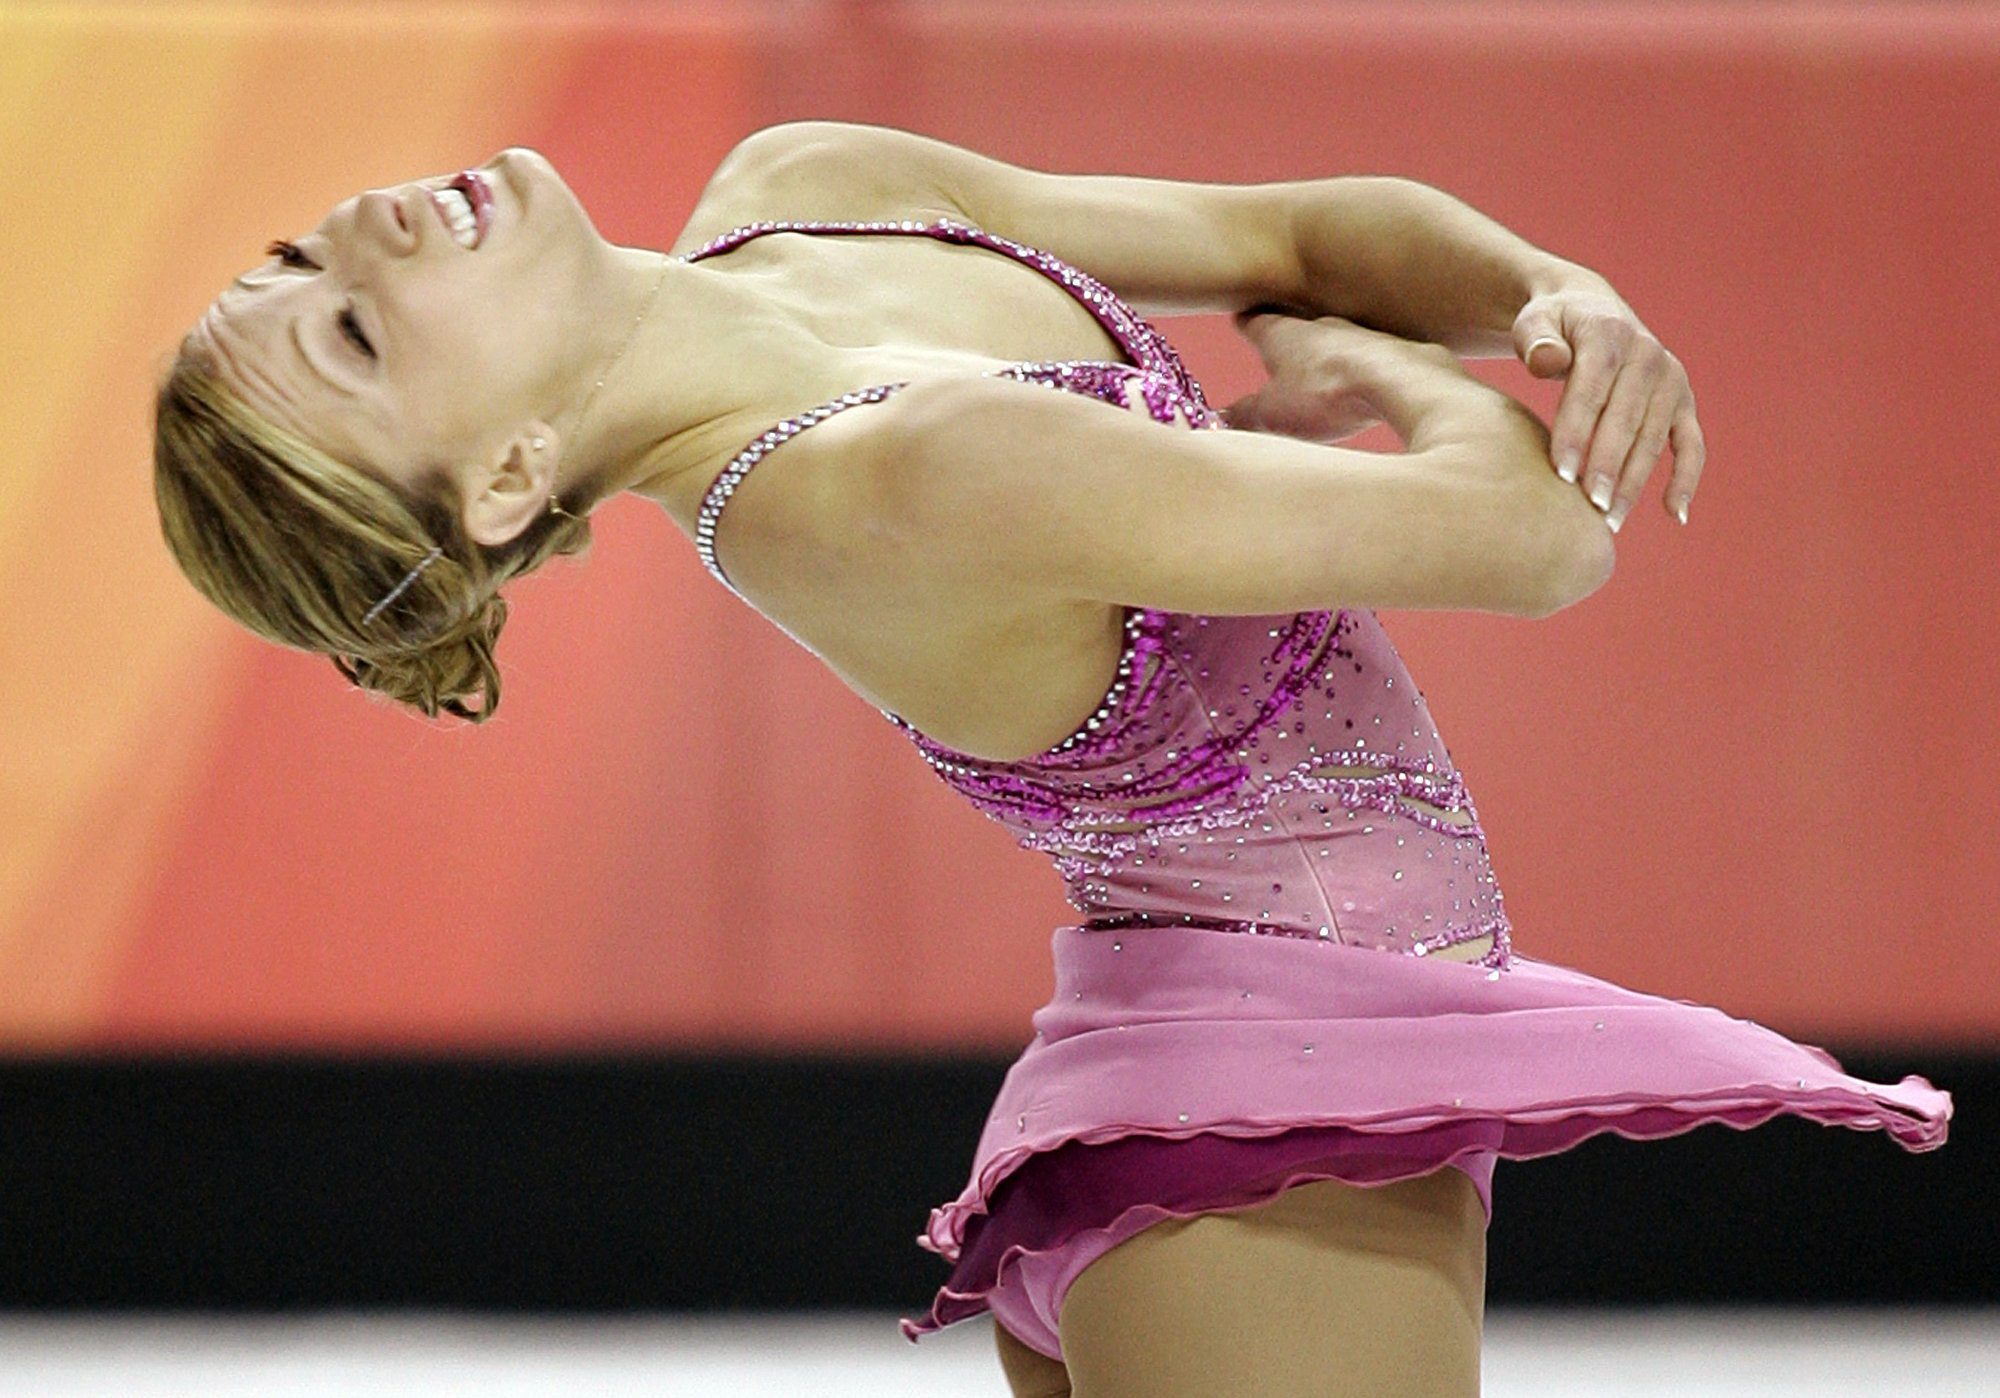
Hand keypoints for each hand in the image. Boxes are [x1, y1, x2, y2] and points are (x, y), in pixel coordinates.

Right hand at [1219, 310, 1452, 442]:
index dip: (1246, 323)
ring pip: (1335, 340)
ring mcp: (1359, 334)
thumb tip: (1219, 420)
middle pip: (1297, 326)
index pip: (1255, 320)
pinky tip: (1363, 387)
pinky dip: (1360, 369)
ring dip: (1326, 355)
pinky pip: (1369, 357)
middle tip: (1277, 351)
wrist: (1400, 382)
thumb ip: (1243, 416)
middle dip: (1287, 338)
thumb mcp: (1271, 414)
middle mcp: (1320, 324)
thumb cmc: (1328, 393)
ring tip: (1320, 375)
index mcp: (1282, 333)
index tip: (1241, 321)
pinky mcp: (1393, 351)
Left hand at [1512, 281, 1705, 531]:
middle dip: (1607, 465)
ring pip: (1654, 438)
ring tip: (1609, 522)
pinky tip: (1674, 514)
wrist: (1590, 311)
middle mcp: (1648, 355)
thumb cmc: (1552, 326)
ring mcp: (1671, 380)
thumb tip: (1548, 361)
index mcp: (1609, 334)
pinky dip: (1686, 478)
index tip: (1559, 474)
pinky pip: (1691, 444)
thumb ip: (1535, 340)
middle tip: (1589, 508)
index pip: (1591, 390)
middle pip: (1626, 419)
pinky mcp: (1683, 401)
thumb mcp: (1534, 322)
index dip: (1575, 432)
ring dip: (1634, 482)